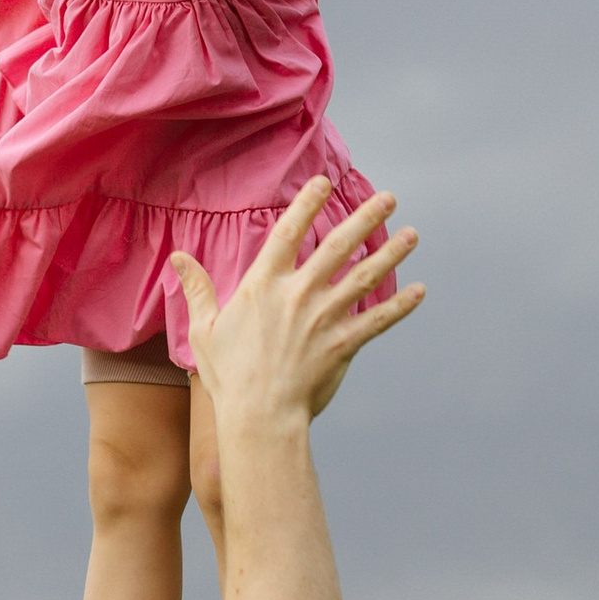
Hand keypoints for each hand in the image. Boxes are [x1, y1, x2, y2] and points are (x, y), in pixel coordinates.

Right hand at [172, 180, 421, 426]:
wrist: (259, 416)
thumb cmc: (228, 376)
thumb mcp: (205, 329)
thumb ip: (197, 288)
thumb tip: (179, 257)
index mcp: (264, 285)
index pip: (289, 232)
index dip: (307, 204)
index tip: (324, 183)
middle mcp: (298, 294)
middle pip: (338, 246)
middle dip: (366, 218)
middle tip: (389, 197)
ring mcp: (324, 318)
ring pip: (365, 277)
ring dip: (391, 253)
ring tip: (412, 234)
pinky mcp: (344, 344)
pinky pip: (378, 320)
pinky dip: (400, 306)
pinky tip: (419, 291)